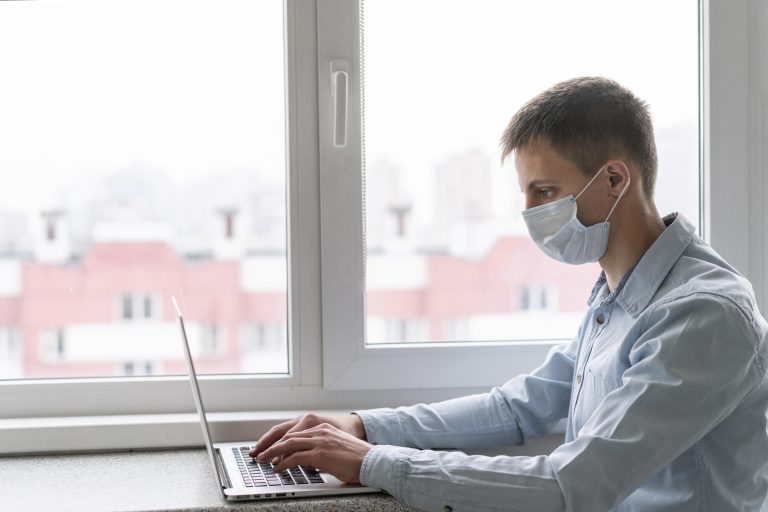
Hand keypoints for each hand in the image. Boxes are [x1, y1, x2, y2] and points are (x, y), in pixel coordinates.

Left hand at [249, 413, 365, 459]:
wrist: (372, 461)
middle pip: (288, 436)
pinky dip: (283, 463)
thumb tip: (310, 460)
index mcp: (323, 429)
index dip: (280, 440)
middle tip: (260, 453)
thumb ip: (322, 449)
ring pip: (288, 444)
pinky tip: (277, 468)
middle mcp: (320, 431)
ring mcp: (320, 441)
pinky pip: (295, 457)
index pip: (295, 432)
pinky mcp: (320, 454)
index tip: (271, 447)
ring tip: (264, 460)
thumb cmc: (357, 459)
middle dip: (271, 445)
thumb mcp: (336, 448)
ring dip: (273, 453)